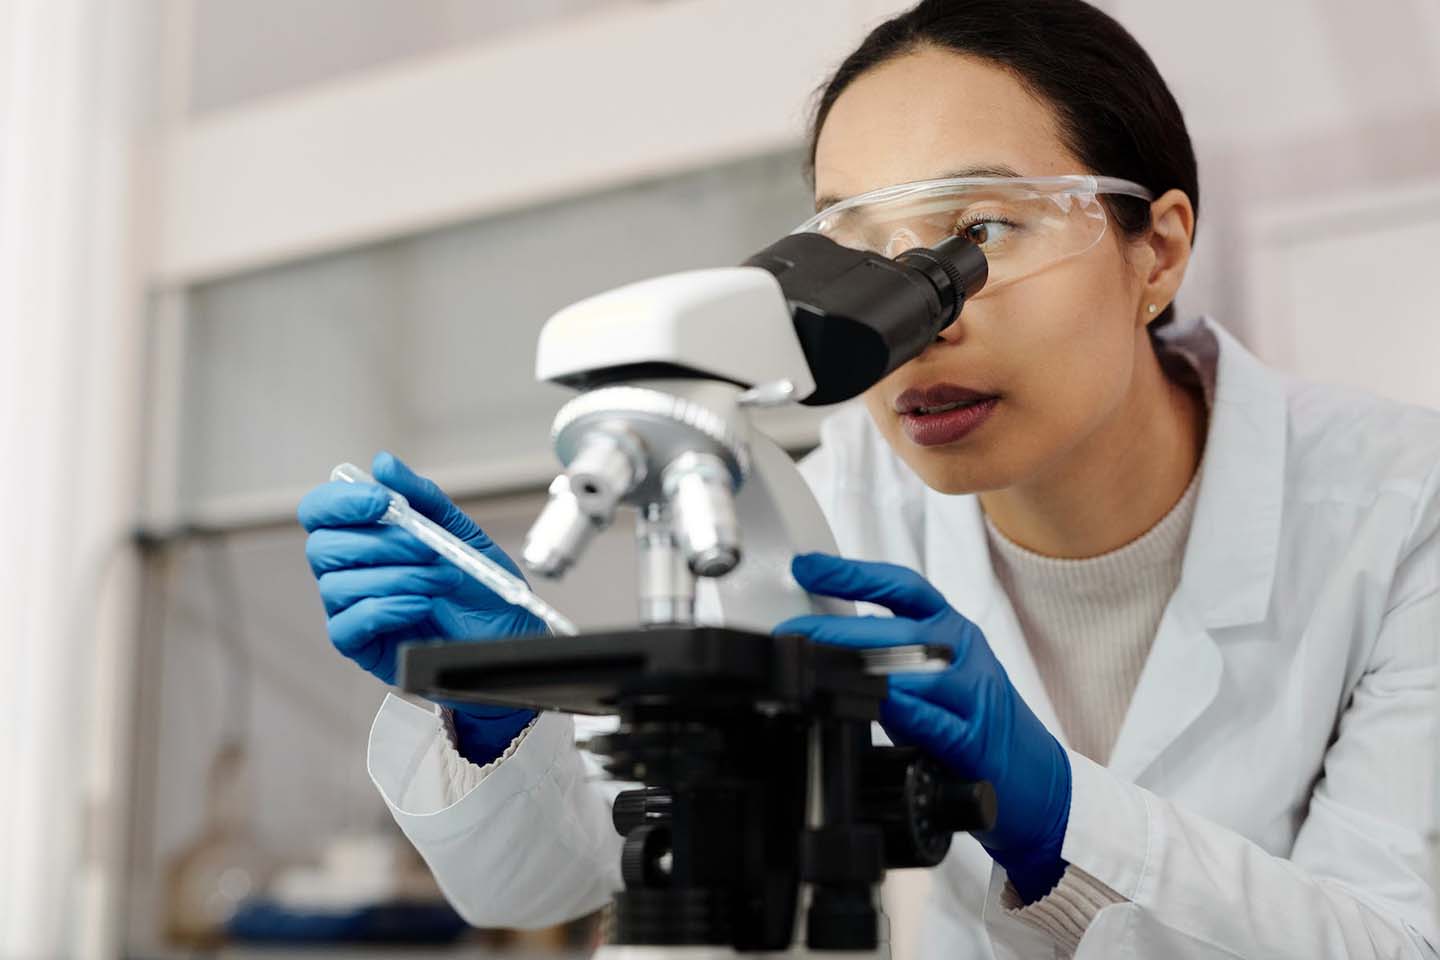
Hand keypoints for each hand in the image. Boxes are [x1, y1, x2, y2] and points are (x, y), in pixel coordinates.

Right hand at [298, 451, 542, 763]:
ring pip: (337, 585)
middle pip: (322, 547)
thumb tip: (383, 463)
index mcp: (364, 536)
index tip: (384, 502)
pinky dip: (386, 609)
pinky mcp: (361, 646)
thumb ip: (421, 497)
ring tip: (441, 580)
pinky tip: (420, 606)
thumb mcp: (459, 532)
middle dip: (381, 543)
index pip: (320, 511)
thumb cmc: (479, 587)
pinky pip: (347, 625)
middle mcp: (349, 571)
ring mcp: (351, 609)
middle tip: (428, 548)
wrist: (506, 637)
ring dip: (397, 577)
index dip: (342, 502)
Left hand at [774, 552, 1070, 902]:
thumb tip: (823, 639)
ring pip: (919, 669)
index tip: (808, 567)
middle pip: (899, 629)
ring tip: (821, 664)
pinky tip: (879, 704)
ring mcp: (974, 694)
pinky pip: (937, 720)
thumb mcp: (931, 675)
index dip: (853, 574)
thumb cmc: (972, 722)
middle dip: (840, 630)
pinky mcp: (976, 739)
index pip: (903, 588)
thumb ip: (888, 655)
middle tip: (795, 632)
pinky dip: (906, 711)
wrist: (1034, 778)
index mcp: (951, 630)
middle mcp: (964, 652)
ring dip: (865, 668)